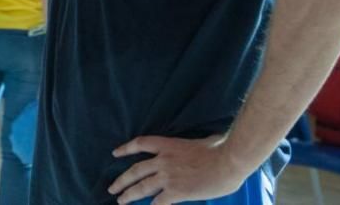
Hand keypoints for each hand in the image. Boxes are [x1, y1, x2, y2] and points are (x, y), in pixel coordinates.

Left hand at [108, 134, 245, 204]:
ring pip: (141, 187)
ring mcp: (168, 176)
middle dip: (122, 180)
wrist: (228, 162)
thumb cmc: (220, 149)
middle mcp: (163, 160)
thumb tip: (207, 143)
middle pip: (135, 170)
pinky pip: (159, 202)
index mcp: (168, 145)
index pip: (140, 144)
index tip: (115, 153)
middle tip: (112, 188)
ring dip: (129, 194)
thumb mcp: (202, 140)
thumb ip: (197, 144)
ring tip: (120, 200)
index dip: (126, 149)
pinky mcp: (176, 191)